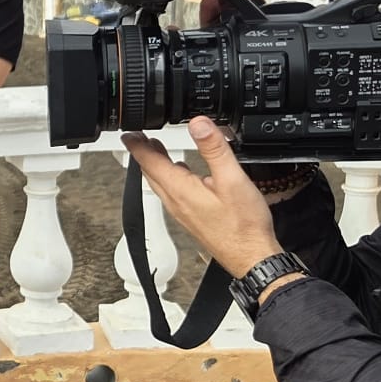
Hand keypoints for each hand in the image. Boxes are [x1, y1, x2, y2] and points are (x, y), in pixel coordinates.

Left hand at [122, 118, 284, 278]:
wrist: (251, 257)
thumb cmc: (243, 225)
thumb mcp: (232, 178)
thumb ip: (214, 149)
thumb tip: (198, 124)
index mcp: (180, 190)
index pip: (150, 162)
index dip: (137, 145)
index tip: (129, 133)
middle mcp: (176, 202)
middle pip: (151, 173)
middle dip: (144, 153)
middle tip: (139, 137)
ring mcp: (182, 212)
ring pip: (161, 183)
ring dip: (156, 165)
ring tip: (156, 149)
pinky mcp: (191, 218)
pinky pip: (172, 193)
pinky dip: (170, 177)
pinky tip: (182, 173)